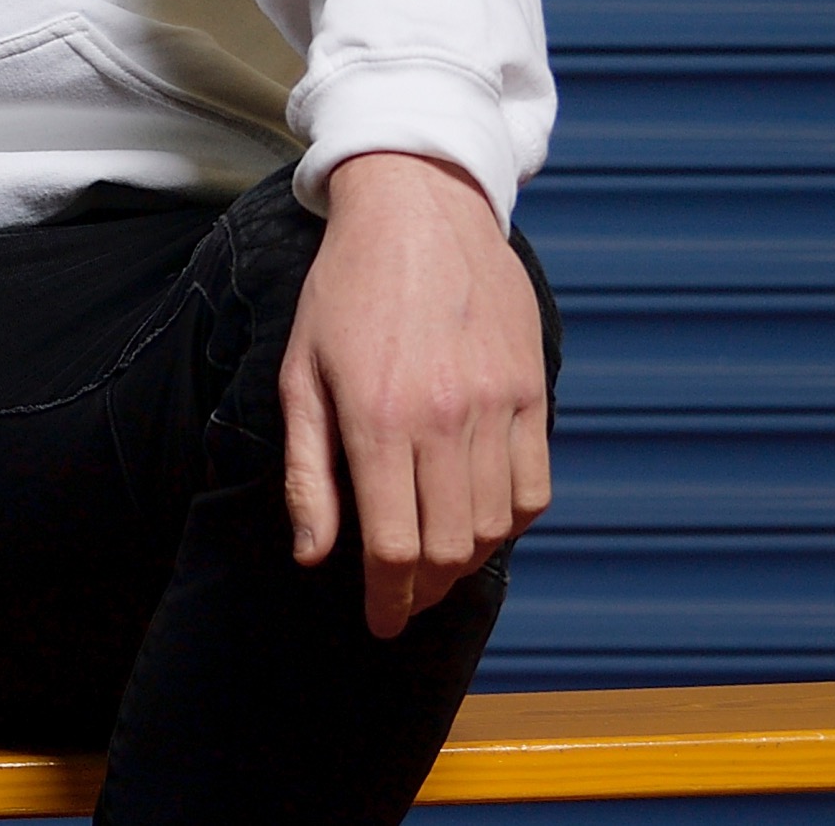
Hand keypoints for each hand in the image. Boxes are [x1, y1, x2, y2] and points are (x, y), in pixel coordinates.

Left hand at [284, 152, 552, 638]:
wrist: (418, 213)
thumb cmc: (343, 293)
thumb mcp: (300, 375)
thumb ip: (307, 472)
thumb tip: (314, 555)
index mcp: (376, 418)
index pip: (392, 545)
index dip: (387, 598)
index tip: (378, 620)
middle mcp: (443, 419)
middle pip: (448, 546)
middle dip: (423, 590)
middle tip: (403, 600)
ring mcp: (498, 406)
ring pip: (495, 524)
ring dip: (466, 561)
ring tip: (434, 567)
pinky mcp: (533, 391)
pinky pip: (534, 486)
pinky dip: (510, 520)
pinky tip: (480, 524)